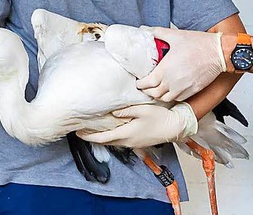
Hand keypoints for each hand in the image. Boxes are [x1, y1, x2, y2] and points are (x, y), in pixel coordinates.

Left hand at [77, 103, 197, 147]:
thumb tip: (112, 110)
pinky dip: (112, 137)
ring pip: (113, 142)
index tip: (78, 133)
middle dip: (93, 137)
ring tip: (94, 130)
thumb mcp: (142, 109)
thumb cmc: (159, 117)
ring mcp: (133, 143)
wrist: (174, 127)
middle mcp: (127, 141)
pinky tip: (111, 130)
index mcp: (126, 134)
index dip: (89, 136)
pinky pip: (120, 141)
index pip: (102, 138)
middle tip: (82, 131)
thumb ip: (125, 110)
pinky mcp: (137, 142)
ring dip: (102, 137)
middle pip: (106, 142)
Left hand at [135, 27, 225, 101]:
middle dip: (147, 91)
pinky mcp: (192, 91)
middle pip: (154, 94)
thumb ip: (159, 33)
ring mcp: (182, 89)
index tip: (138, 82)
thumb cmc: (198, 44)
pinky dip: (172, 96)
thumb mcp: (175, 35)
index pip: (146, 84)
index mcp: (164, 70)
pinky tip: (171, 90)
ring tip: (157, 90)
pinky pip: (178, 99)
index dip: (140, 84)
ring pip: (165, 99)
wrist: (218, 53)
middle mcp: (171, 82)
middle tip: (145, 86)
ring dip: (159, 96)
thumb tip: (146, 30)